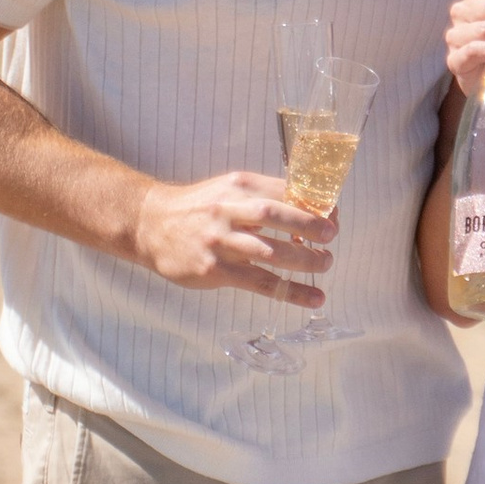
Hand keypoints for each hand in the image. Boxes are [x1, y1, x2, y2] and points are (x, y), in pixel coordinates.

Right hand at [131, 171, 335, 304]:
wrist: (150, 225)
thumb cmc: (197, 208)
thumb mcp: (227, 190)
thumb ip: (262, 197)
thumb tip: (311, 212)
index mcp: (238, 186)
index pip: (284, 190)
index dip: (313, 203)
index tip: (333, 215)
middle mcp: (228, 209)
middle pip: (276, 215)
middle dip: (310, 226)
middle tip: (332, 237)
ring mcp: (220, 241)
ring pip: (270, 251)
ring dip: (305, 260)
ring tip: (325, 264)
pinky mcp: (214, 270)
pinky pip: (259, 282)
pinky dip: (291, 291)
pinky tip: (313, 298)